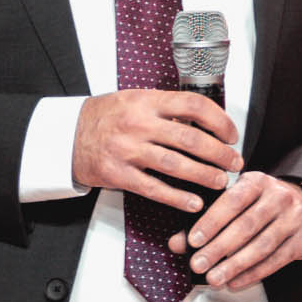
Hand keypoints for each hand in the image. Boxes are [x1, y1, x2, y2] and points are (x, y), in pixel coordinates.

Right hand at [69, 87, 247, 210]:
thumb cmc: (106, 117)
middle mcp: (139, 124)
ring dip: (204, 176)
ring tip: (221, 182)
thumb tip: (206, 121)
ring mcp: (128, 150)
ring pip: (177, 165)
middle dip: (219, 153)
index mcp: (147, 101)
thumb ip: (167, 108)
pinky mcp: (119, 174)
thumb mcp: (135, 100)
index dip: (220, 121)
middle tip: (234, 162)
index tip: (231, 134)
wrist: (67, 135)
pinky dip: (178, 198)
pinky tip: (195, 202)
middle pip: (191, 139)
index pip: (194, 106)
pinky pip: (155, 189)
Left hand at [178, 171, 301, 291]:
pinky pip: (275, 261)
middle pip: (246, 226)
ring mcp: (294, 219)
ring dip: (234, 265)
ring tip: (213, 278)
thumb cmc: (260, 204)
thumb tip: (176, 244)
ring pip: (261, 246)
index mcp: (257, 181)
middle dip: (219, 248)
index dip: (211, 222)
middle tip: (198, 265)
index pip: (232, 201)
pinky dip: (253, 274)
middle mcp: (279, 197)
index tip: (192, 241)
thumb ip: (206, 220)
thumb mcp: (236, 201)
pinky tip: (235, 282)